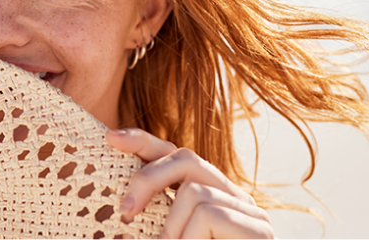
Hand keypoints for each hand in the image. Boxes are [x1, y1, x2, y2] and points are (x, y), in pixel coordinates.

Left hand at [106, 128, 273, 238]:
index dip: (142, 141)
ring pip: (194, 191)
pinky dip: (189, 239)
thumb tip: (119, 203)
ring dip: (172, 229)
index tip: (110, 138)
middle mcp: (229, 195)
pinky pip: (208, 214)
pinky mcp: (258, 228)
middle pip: (184, 157)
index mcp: (204, 194)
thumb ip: (149, 218)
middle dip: (147, 178)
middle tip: (125, 211)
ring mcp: (248, 210)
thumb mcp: (165, 237)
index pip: (174, 154)